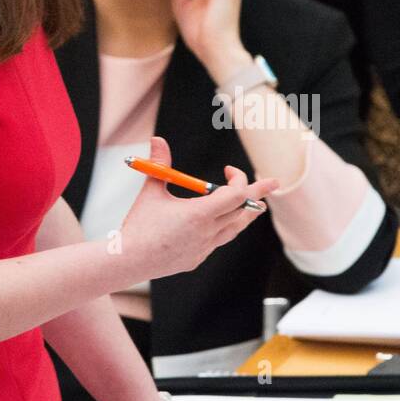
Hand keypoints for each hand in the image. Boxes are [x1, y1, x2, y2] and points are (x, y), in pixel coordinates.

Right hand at [118, 135, 278, 281]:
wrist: (129, 260)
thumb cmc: (139, 225)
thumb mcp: (151, 191)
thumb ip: (159, 164)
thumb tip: (157, 140)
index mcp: (199, 214)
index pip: (235, 194)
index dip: (239, 179)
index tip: (230, 170)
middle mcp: (207, 232)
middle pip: (242, 210)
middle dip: (255, 193)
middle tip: (270, 183)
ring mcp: (204, 248)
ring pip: (235, 229)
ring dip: (246, 214)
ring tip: (258, 205)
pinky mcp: (197, 259)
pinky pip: (217, 241)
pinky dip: (222, 229)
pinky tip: (219, 224)